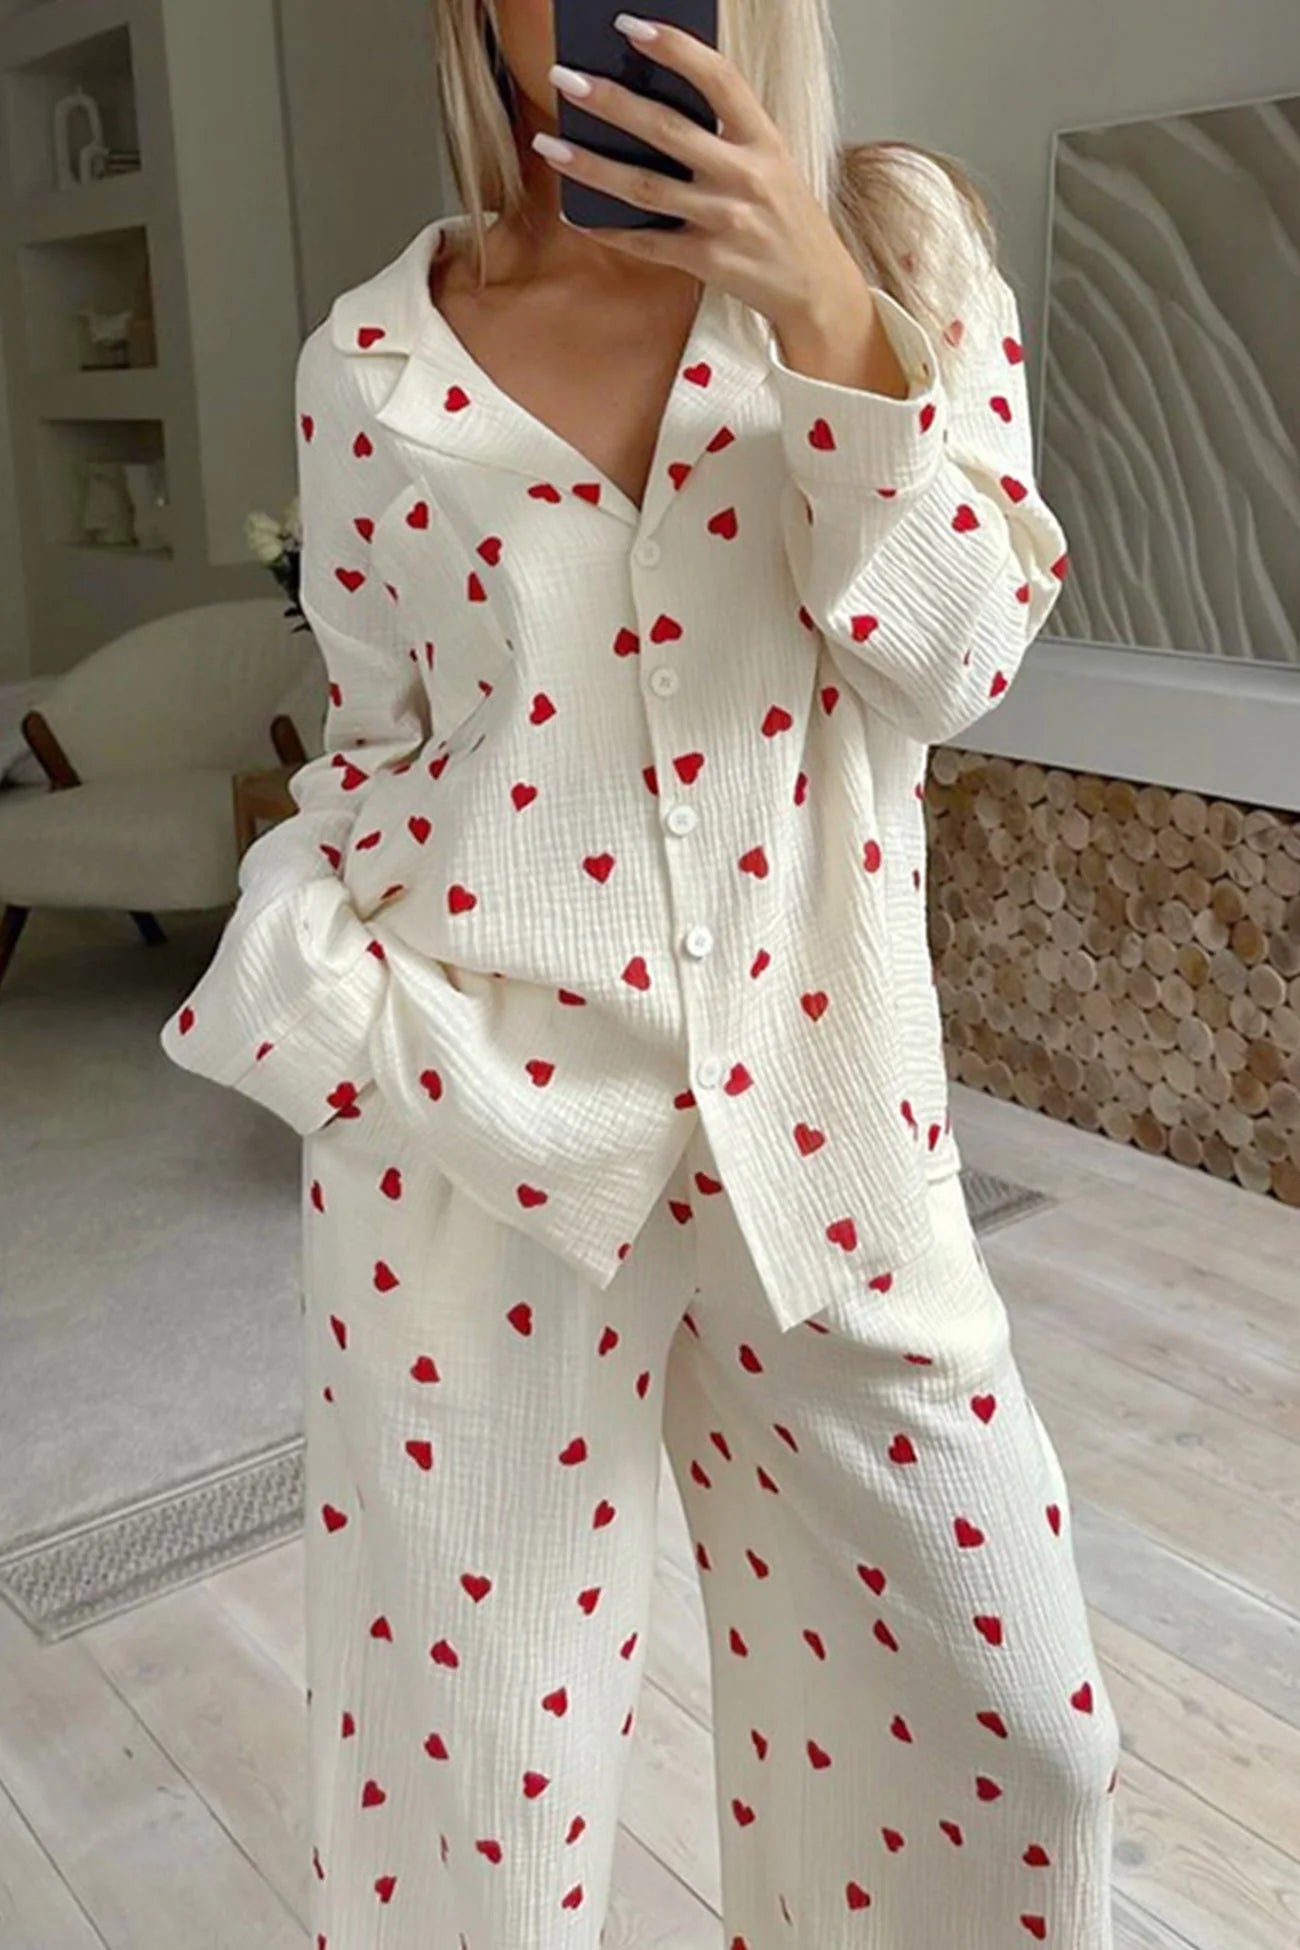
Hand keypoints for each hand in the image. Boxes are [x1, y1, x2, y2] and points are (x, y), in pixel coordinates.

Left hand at [537, 13, 906, 392]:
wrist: (817, 289)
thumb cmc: (785, 219)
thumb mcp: (771, 163)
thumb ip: (724, 134)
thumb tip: (648, 102)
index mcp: (764, 139)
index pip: (719, 79)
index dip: (674, 49)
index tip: (630, 25)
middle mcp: (746, 176)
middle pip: (666, 129)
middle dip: (610, 101)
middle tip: (565, 78)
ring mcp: (726, 221)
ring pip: (645, 187)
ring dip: (591, 165)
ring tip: (550, 145)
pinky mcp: (709, 261)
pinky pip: (647, 242)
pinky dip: (609, 229)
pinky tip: (576, 214)